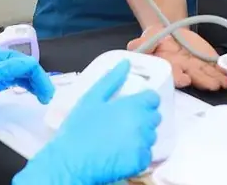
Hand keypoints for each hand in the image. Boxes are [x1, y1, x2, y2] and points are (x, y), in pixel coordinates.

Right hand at [13, 60, 160, 184]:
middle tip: (124, 119)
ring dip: (141, 134)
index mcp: (133, 106)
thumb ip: (111, 79)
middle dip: (143, 116)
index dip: (144, 99)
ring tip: (120, 136)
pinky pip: (146, 154)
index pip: (153, 98)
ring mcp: (142, 145)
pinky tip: (121, 150)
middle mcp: (142, 125)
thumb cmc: (78, 130)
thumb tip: (125, 64)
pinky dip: (137, 152)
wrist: (72, 162)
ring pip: (151, 135)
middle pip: (154, 116)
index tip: (134, 103)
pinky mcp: (140, 163)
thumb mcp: (91, 98)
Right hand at [128, 26, 226, 90]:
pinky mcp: (207, 63)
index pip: (172, 74)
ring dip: (216, 80)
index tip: (185, 80)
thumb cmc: (157, 38)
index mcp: (167, 66)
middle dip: (203, 82)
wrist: (172, 32)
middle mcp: (183, 70)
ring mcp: (197, 68)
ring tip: (224, 83)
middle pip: (193, 77)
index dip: (178, 78)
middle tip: (212, 86)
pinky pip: (217, 68)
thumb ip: (143, 43)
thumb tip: (133, 45)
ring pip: (207, 75)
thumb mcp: (148, 36)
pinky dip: (224, 72)